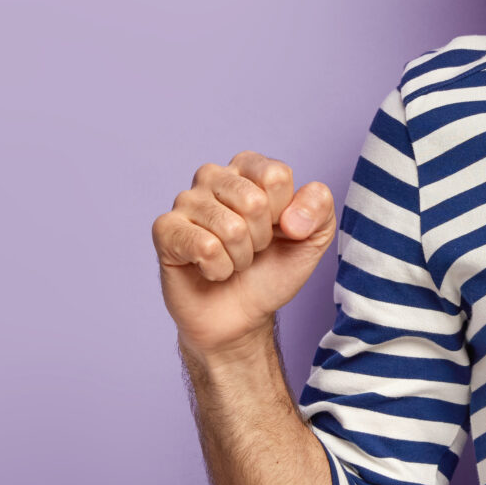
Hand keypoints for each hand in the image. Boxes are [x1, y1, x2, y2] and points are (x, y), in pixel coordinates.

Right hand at [152, 152, 336, 358]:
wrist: (242, 316)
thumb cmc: (272, 270)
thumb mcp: (312, 238)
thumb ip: (320, 208)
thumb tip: (292, 217)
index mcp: (247, 168)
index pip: (276, 175)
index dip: (285, 214)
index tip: (276, 230)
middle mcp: (212, 176)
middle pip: (254, 202)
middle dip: (261, 240)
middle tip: (252, 250)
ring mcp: (185, 201)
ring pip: (231, 228)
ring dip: (240, 258)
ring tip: (232, 261)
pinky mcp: (165, 229)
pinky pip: (205, 247)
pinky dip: (218, 269)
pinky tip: (210, 270)